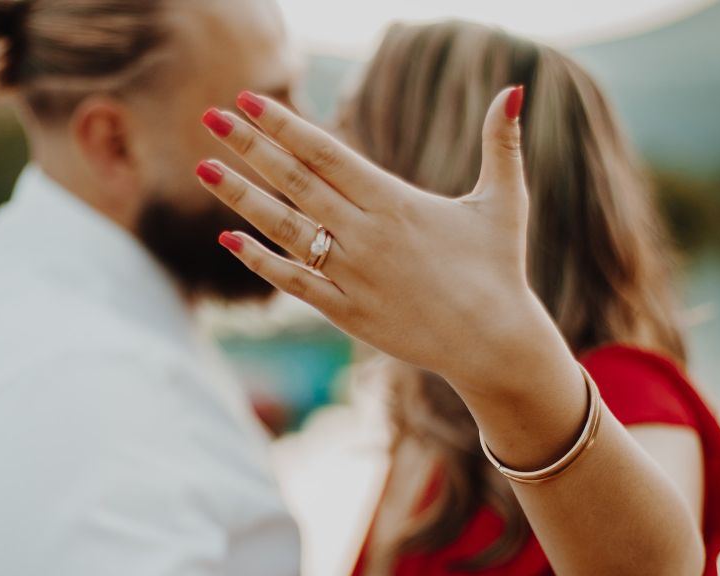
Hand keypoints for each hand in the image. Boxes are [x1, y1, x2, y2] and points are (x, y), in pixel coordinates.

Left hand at [196, 87, 543, 391]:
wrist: (493, 343)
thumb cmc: (498, 269)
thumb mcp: (504, 201)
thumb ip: (501, 144)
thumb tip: (516, 87)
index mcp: (394, 201)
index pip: (325, 152)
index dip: (284, 124)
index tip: (248, 99)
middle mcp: (365, 234)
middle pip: (294, 182)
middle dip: (249, 146)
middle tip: (211, 117)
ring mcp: (351, 274)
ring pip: (283, 229)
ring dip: (240, 197)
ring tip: (203, 169)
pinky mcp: (346, 312)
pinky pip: (293, 282)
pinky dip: (259, 261)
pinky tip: (229, 239)